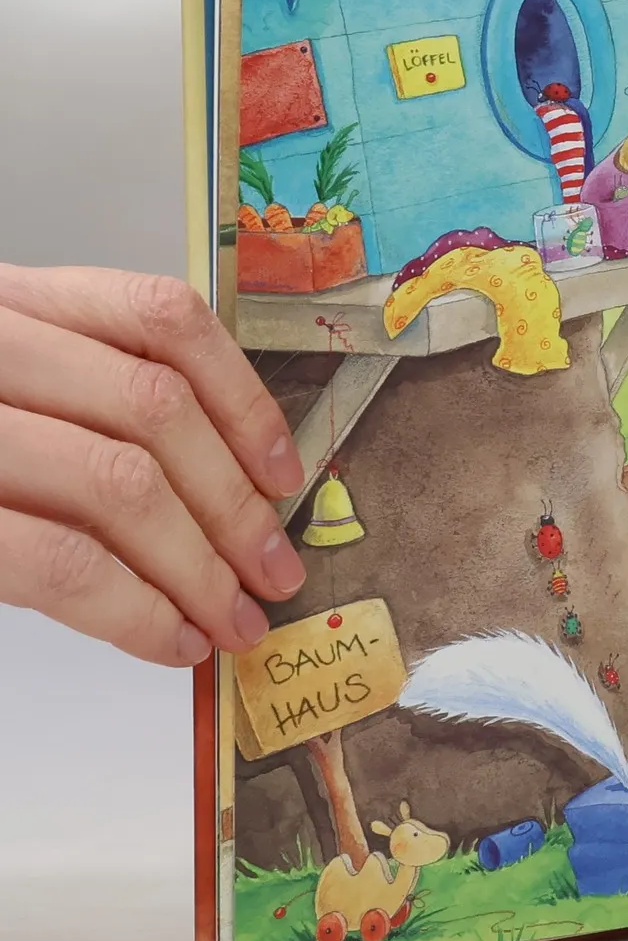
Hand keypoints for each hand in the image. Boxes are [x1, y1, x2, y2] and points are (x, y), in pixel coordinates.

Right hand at [0, 266, 307, 665]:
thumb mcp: (7, 387)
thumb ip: (89, 403)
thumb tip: (234, 490)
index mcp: (9, 300)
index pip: (161, 317)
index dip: (243, 398)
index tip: (286, 474)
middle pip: (155, 411)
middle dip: (234, 505)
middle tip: (276, 575)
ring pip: (118, 484)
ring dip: (198, 567)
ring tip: (234, 622)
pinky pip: (57, 560)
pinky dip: (134, 608)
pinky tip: (170, 640)